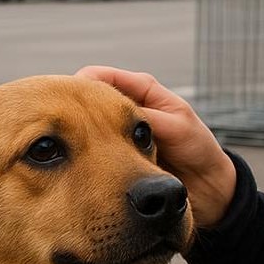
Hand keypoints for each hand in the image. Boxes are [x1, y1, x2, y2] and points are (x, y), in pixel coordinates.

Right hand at [75, 65, 237, 226]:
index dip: (78, 86)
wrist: (207, 187)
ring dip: (73, 135)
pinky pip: (92, 151)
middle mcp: (123, 108)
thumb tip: (109, 109)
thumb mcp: (176, 127)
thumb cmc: (198, 149)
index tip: (64, 104)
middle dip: (68, 111)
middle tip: (55, 129)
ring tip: (61, 148)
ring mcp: (116, 133)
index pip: (98, 76)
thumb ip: (145, 117)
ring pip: (84, 127)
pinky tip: (72, 164)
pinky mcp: (115, 157)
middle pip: (84, 100)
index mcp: (140, 90)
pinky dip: (81, 155)